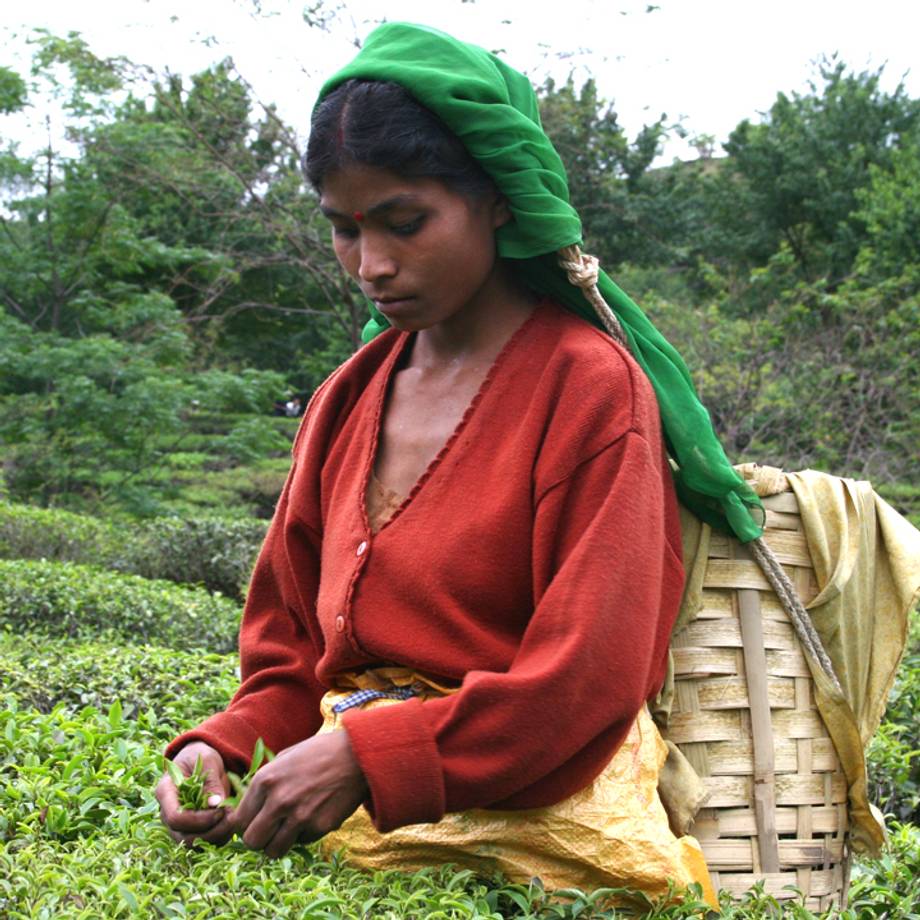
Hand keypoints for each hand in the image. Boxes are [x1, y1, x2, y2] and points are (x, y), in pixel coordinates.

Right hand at [156, 741, 235, 845]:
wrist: (199, 761)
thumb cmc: (201, 756)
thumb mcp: (208, 760)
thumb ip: (211, 781)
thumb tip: (216, 805)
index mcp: (165, 792)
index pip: (175, 818)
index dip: (198, 820)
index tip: (220, 811)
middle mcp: (167, 812)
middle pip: (184, 836)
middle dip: (211, 832)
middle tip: (232, 819)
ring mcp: (177, 824)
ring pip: (193, 844)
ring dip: (216, 837)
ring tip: (234, 820)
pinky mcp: (190, 829)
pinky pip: (203, 842)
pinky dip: (219, 837)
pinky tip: (232, 823)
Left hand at [230, 730, 367, 857]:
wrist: (356, 755)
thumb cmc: (320, 752)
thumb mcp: (286, 758)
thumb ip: (266, 783)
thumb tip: (250, 809)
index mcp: (266, 780)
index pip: (239, 820)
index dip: (245, 825)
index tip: (254, 823)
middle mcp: (278, 800)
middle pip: (252, 841)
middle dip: (259, 838)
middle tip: (269, 830)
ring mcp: (299, 816)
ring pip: (273, 851)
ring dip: (278, 843)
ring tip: (288, 829)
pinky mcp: (319, 827)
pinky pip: (300, 843)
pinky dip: (303, 836)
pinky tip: (313, 816)